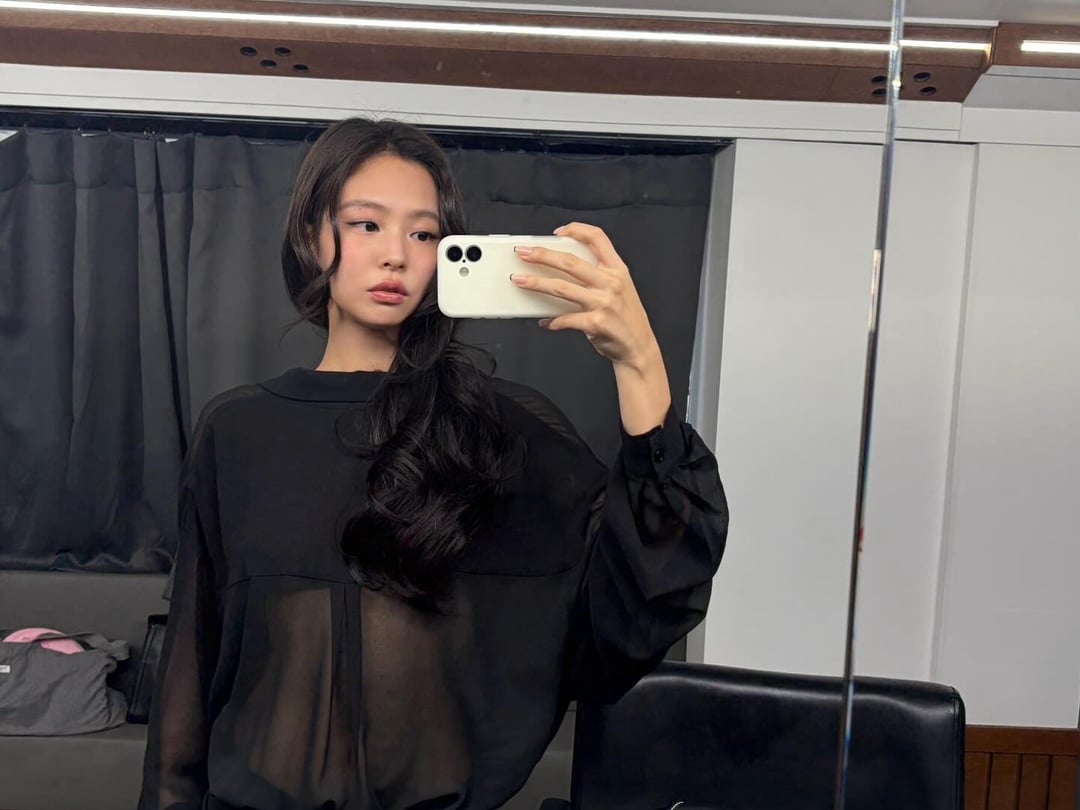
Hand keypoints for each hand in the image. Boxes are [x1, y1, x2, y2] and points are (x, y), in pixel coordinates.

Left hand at [511, 222, 659, 372]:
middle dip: (542, 255)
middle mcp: (611, 282)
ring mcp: (603, 303)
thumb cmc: (626, 317)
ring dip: (536, 283)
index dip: (576, 230)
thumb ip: (597, 274)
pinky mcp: (595, 323)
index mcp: (617, 269)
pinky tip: (545, 322)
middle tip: (523, 253)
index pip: (597, 237)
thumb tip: (561, 269)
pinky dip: (552, 321)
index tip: (557, 232)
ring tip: (520, 280)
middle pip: (569, 261)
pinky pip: (566, 319)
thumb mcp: (620, 287)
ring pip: (561, 288)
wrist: (639, 347)